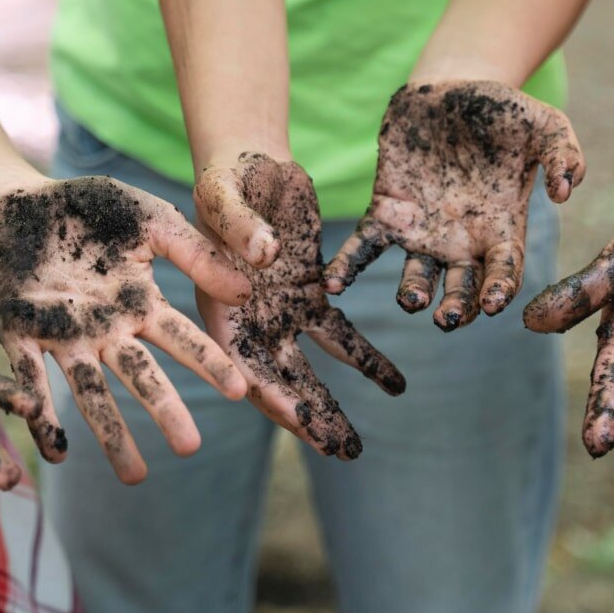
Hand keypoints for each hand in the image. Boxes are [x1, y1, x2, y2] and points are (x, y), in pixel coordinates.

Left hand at [0, 176, 251, 483]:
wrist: (26, 199)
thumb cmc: (95, 208)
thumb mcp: (151, 220)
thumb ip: (194, 253)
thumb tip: (244, 290)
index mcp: (140, 302)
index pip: (182, 338)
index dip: (210, 363)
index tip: (240, 390)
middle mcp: (107, 329)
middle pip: (141, 376)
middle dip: (165, 410)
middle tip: (190, 447)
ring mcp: (63, 337)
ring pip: (92, 392)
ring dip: (112, 433)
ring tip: (136, 477)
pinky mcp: (17, 335)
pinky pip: (29, 379)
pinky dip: (42, 413)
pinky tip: (57, 450)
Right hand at [195, 154, 405, 458]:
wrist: (254, 162)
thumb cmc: (227, 178)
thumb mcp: (224, 195)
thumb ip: (240, 227)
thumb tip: (264, 256)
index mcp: (219, 304)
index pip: (242, 361)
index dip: (269, 392)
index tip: (303, 419)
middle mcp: (251, 319)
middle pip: (279, 379)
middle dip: (308, 417)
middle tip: (341, 450)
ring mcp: (283, 311)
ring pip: (310, 369)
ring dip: (332, 406)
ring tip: (356, 446)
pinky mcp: (312, 294)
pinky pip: (340, 334)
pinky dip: (365, 359)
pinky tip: (394, 383)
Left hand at [322, 81, 584, 330]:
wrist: (452, 87)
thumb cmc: (503, 111)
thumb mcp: (544, 124)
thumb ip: (564, 153)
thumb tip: (567, 191)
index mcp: (502, 225)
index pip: (504, 269)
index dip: (500, 288)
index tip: (493, 302)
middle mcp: (462, 239)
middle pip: (460, 286)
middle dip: (456, 307)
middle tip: (447, 319)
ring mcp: (422, 229)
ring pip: (416, 275)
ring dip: (412, 294)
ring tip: (410, 301)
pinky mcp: (387, 210)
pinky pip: (365, 246)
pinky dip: (348, 267)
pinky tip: (332, 283)